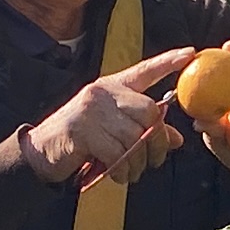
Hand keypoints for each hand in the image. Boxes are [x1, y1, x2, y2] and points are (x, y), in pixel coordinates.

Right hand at [23, 44, 197, 185]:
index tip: (190, 53)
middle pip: (150, 111)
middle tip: (154, 160)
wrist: (39, 152)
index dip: (168, 62)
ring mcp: (92, 110)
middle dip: (157, 141)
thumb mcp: (113, 130)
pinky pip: (117, 153)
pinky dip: (123, 169)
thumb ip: (143, 129)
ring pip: (135, 136)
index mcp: (112, 87)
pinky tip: (119, 175)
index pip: (145, 70)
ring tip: (132, 173)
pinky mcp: (83, 130)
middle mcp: (103, 93)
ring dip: (139, 161)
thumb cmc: (81, 141)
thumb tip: (176, 139)